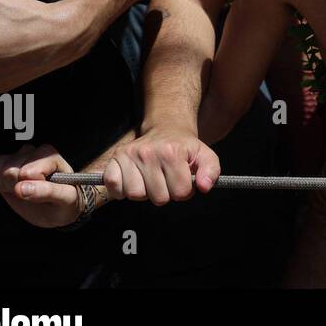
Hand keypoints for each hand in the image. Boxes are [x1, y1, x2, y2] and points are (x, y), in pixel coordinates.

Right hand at [0, 144, 82, 228]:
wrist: (58, 208)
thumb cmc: (64, 201)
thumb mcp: (64, 199)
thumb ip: (46, 192)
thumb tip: (22, 188)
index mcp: (50, 157)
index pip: (25, 171)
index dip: (26, 187)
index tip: (33, 194)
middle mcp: (33, 153)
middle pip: (7, 168)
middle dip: (12, 186)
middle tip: (25, 194)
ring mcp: (17, 157)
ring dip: (0, 182)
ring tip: (15, 190)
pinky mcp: (3, 164)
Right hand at [102, 126, 221, 204]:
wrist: (167, 128)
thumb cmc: (184, 146)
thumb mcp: (205, 155)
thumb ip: (211, 171)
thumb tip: (204, 186)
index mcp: (172, 152)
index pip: (180, 192)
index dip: (184, 191)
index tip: (182, 180)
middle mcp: (149, 153)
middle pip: (158, 197)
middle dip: (165, 193)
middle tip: (166, 180)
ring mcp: (129, 155)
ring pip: (136, 195)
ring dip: (145, 193)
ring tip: (151, 180)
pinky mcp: (114, 159)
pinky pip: (114, 188)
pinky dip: (122, 190)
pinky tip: (134, 180)